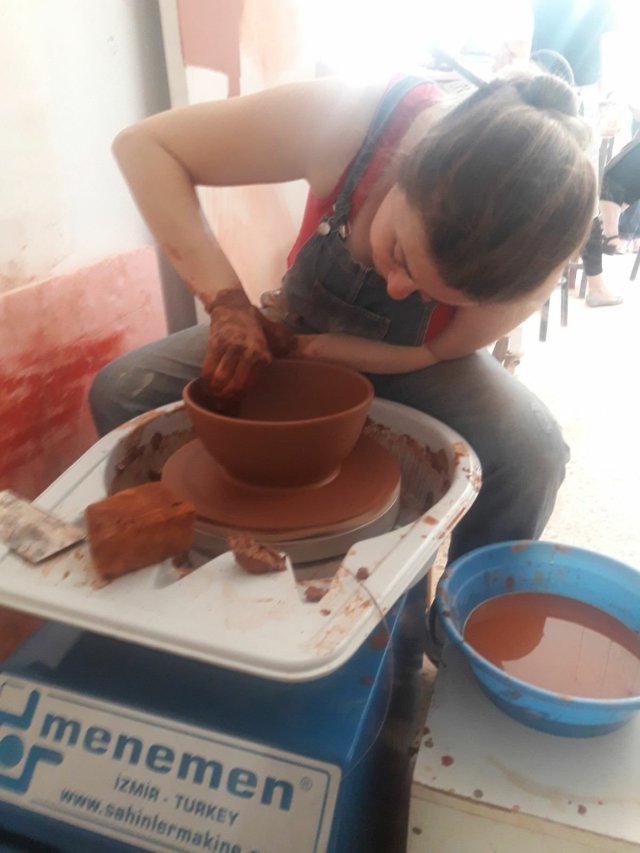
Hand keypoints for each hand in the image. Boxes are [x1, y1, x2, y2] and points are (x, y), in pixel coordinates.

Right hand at [202, 289, 271, 408]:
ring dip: (215, 391)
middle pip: (234, 386)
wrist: (232, 307)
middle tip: (221, 402)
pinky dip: (206, 380)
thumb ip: (282, 346)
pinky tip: (207, 382)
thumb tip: (293, 350)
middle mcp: (248, 352)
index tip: (233, 404)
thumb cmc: (253, 326)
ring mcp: (231, 348)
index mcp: (263, 355)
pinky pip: (208, 369)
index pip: (249, 385)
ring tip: (214, 394)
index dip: (239, 398)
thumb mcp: (271, 337)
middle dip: (226, 398)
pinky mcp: (216, 343)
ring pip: (220, 380)